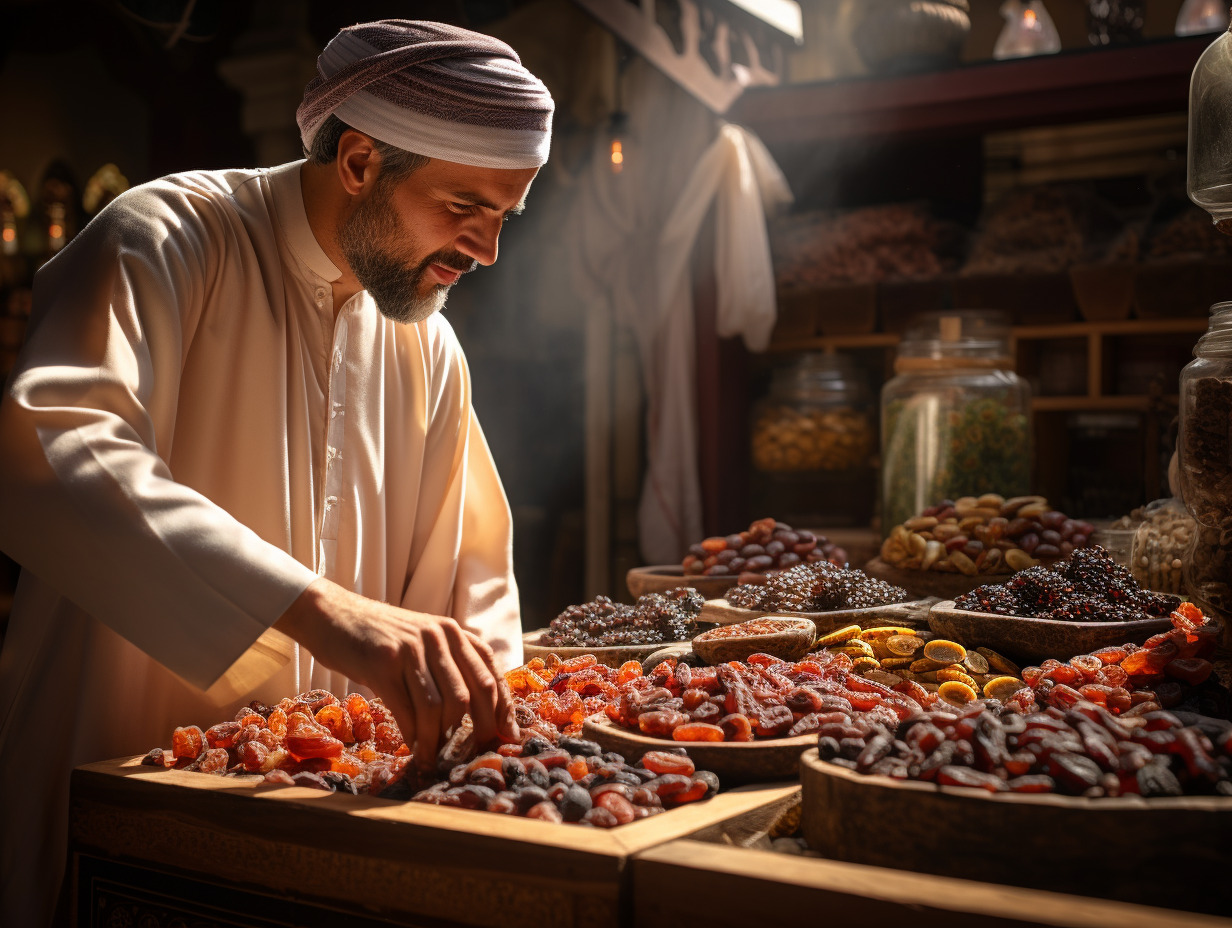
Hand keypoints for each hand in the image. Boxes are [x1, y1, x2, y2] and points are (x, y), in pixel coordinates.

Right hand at [275, 578, 517, 768]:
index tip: (507, 737)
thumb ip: (449, 666)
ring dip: (439, 740)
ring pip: (439, 706)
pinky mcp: (384, 662)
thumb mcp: (422, 642)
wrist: (332, 615)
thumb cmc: (380, 637)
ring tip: (435, 758)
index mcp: (453, 631)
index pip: (489, 673)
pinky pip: (407, 709)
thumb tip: (478, 713)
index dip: (503, 708)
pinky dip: (414, 735)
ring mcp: (411, 648)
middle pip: (471, 693)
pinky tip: (414, 748)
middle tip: (469, 755)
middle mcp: (438, 635)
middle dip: (475, 730)